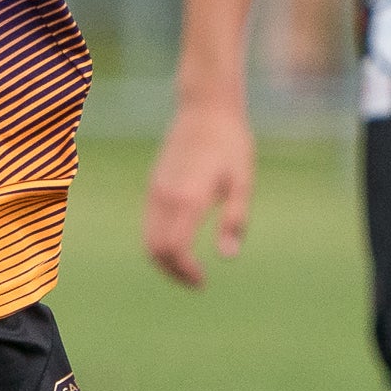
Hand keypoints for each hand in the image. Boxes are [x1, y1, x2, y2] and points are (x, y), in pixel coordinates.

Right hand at [142, 97, 257, 287]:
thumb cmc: (230, 143)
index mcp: (189, 198)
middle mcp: (166, 197)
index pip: (175, 249)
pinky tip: (180, 244)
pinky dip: (159, 243)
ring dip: (164, 260)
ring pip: (148, 239)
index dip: (186, 272)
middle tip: (196, 281)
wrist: (205, 108)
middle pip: (156, 250)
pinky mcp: (154, 185)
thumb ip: (235, 220)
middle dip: (173, 272)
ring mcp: (156, 191)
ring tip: (187, 268)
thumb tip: (228, 256)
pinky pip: (148, 224)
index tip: (203, 282)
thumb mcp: (243, 182)